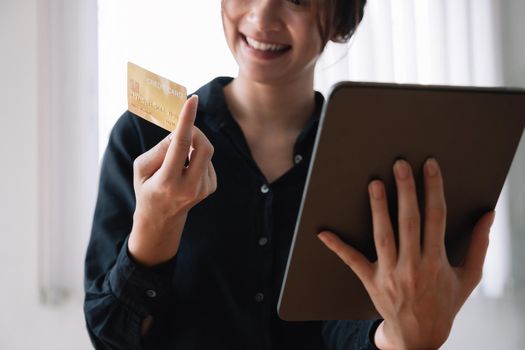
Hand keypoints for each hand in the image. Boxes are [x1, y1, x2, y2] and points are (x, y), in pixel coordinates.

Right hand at [128, 95, 216, 266]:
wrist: (161, 219)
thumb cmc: (146, 188)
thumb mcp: (141, 168)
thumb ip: (160, 149)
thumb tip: (181, 134)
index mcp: (167, 182)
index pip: (180, 146)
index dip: (186, 121)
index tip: (191, 101)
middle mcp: (189, 187)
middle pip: (204, 147)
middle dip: (195, 131)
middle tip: (182, 129)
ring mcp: (203, 189)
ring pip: (205, 152)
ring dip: (192, 147)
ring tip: (176, 161)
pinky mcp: (211, 187)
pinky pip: (207, 161)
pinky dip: (196, 157)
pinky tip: (185, 170)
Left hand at [318, 159, 494, 348]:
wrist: (420, 336)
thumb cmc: (444, 303)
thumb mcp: (469, 277)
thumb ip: (480, 245)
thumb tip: (488, 215)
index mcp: (437, 262)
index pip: (436, 217)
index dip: (433, 189)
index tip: (429, 166)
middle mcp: (413, 266)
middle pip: (409, 222)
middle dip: (406, 191)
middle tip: (399, 164)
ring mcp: (390, 274)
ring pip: (383, 236)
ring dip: (378, 209)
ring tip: (374, 183)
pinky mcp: (371, 281)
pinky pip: (352, 261)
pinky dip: (338, 246)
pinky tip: (324, 232)